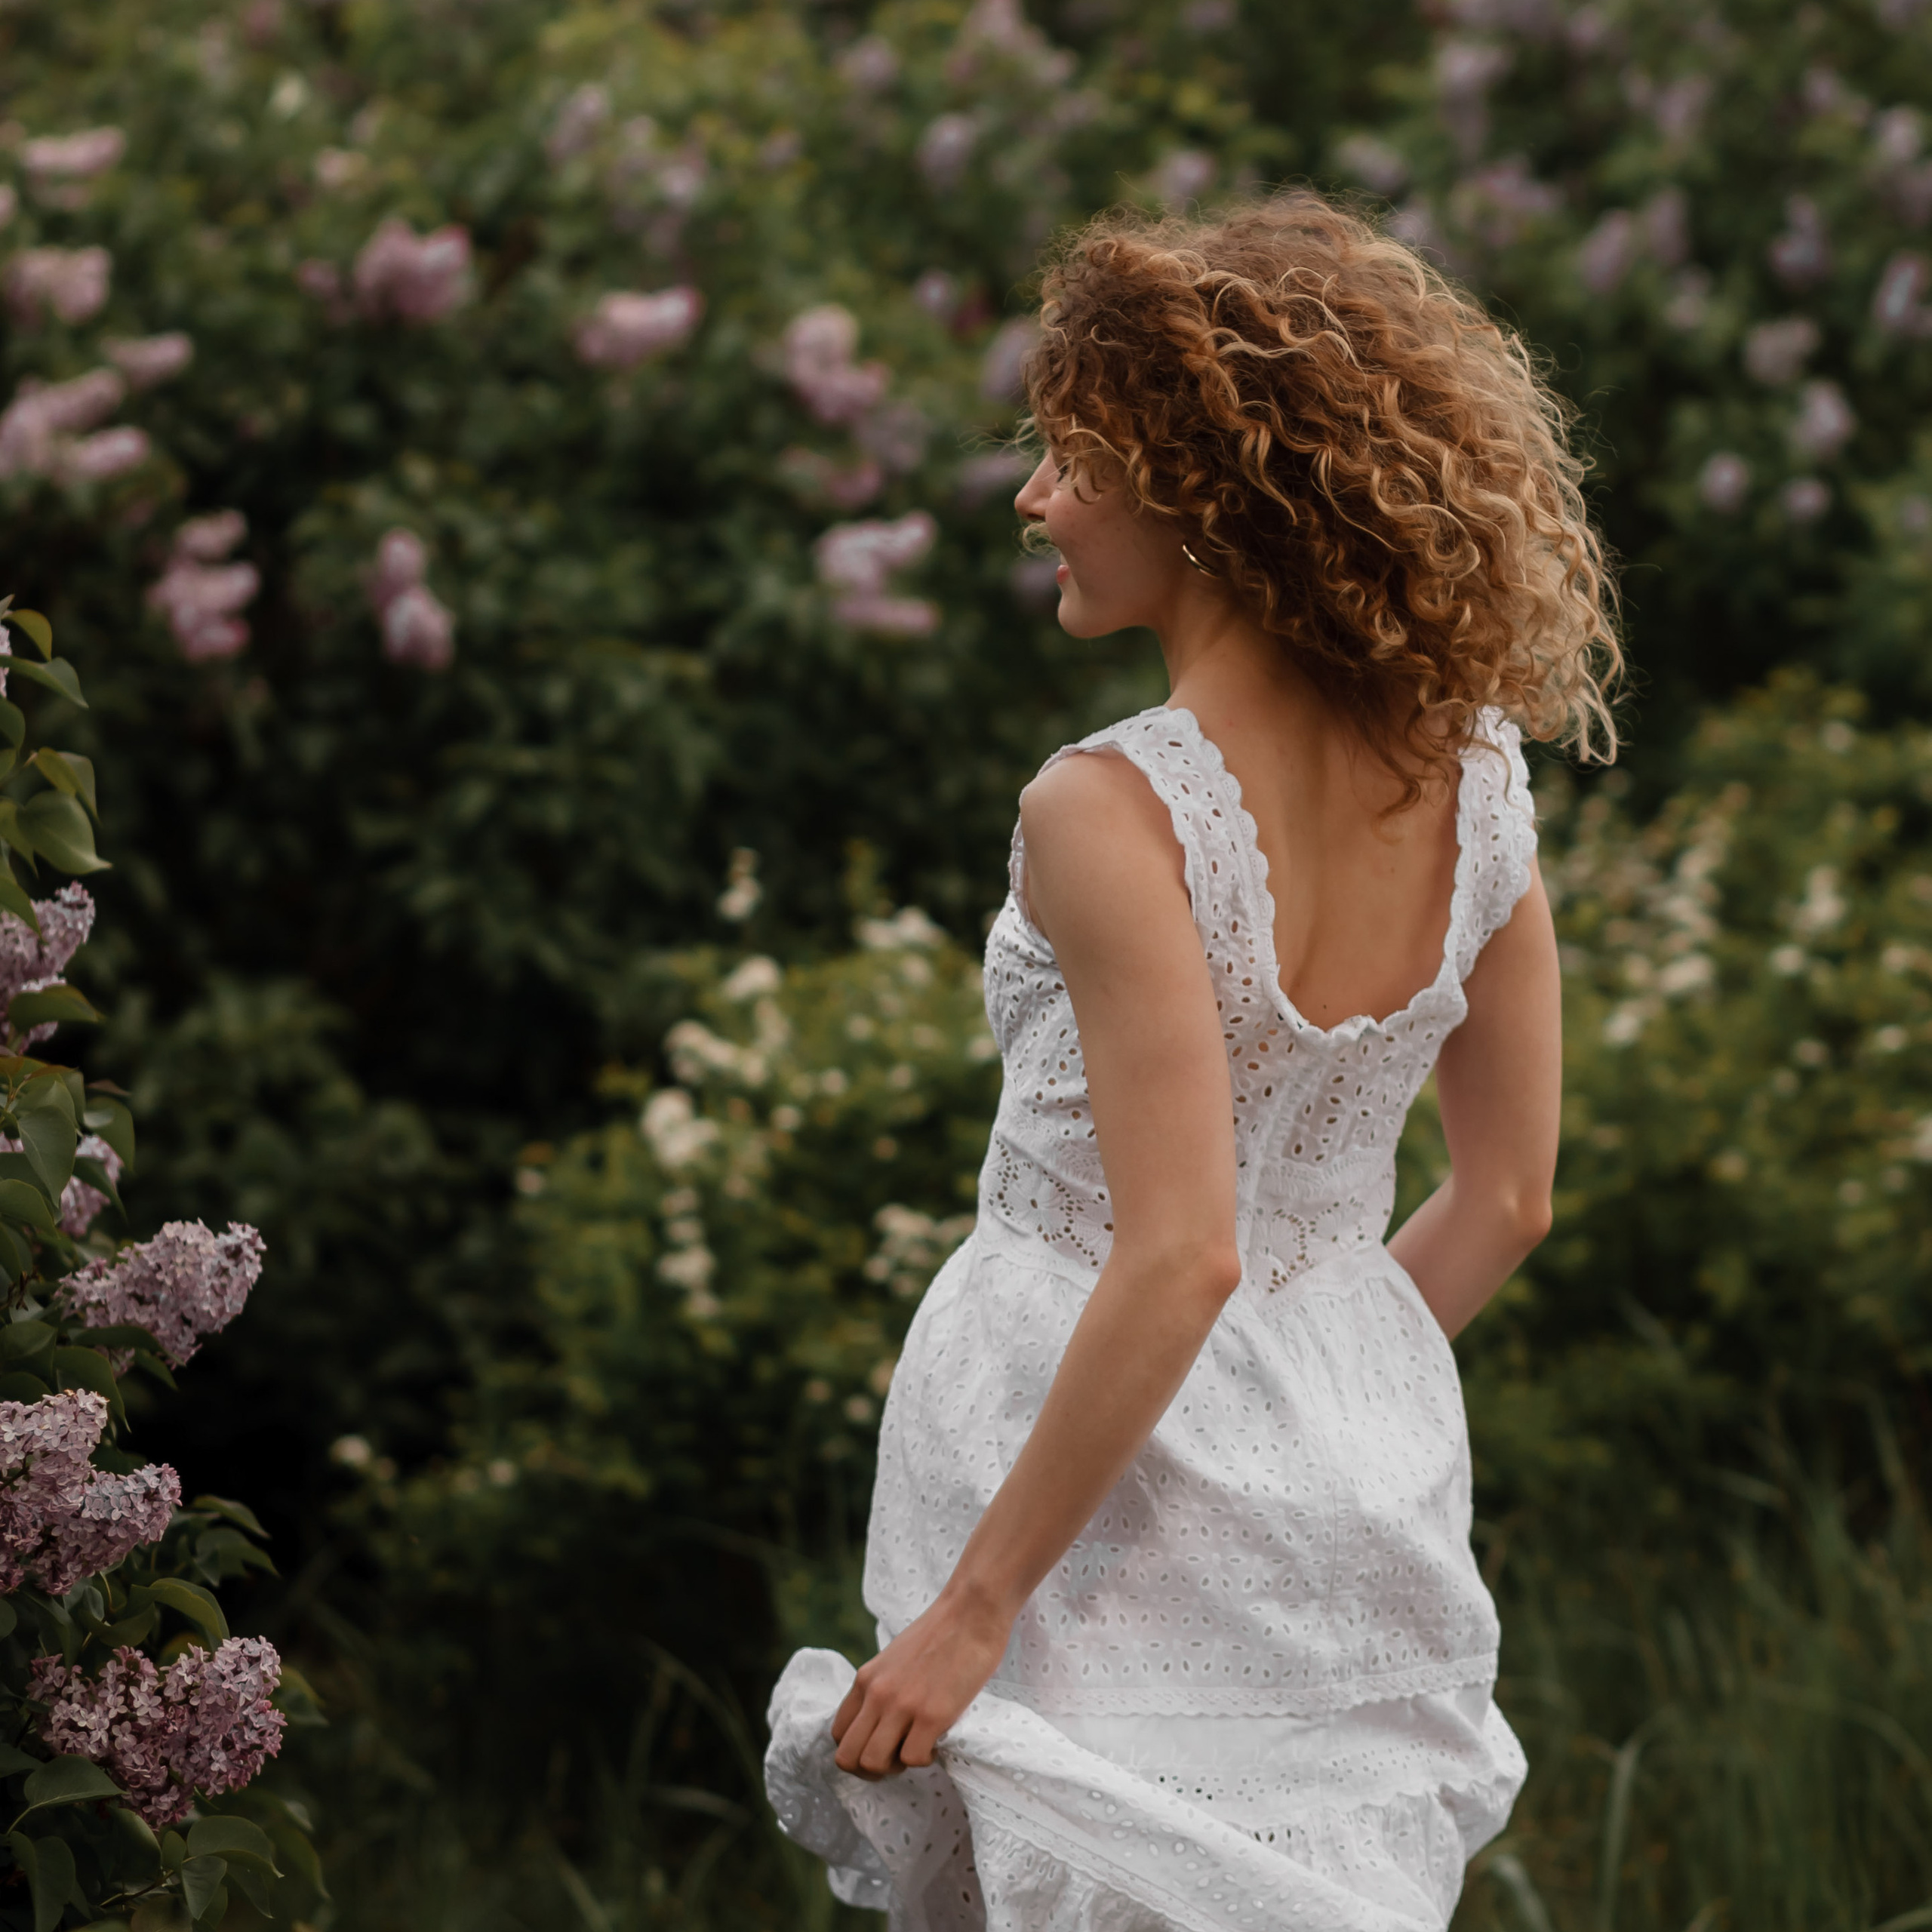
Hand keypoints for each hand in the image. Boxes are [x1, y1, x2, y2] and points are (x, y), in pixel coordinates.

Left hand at [831, 1585, 1011, 1776]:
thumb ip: (882, 1686)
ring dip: (894, 1767)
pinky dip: (924, 1759)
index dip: (857, 1750)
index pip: (838, 1734)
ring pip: (873, 1763)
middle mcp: (877, 1693)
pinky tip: (936, 1742)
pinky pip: (912, 1759)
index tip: (880, 1746)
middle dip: (868, 1770)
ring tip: (915, 1749)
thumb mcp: (894, 1658)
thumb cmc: (940, 1632)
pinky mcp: (932, 1714)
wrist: (972, 1610)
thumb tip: (881, 1721)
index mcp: (865, 1679)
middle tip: (895, 1759)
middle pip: (848, 1757)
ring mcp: (903, 1705)